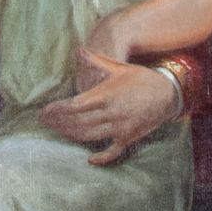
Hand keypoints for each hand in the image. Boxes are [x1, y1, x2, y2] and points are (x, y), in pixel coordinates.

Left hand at [38, 55, 182, 165]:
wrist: (166, 93)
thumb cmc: (140, 78)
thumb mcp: (118, 66)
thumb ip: (96, 60)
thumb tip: (79, 51)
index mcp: (106, 95)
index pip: (75, 105)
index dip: (58, 110)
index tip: (45, 111)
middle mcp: (110, 113)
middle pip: (79, 122)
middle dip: (59, 123)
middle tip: (45, 122)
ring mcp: (119, 128)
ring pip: (90, 136)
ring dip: (72, 135)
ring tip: (58, 131)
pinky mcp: (128, 138)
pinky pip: (112, 152)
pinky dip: (101, 158)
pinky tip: (90, 159)